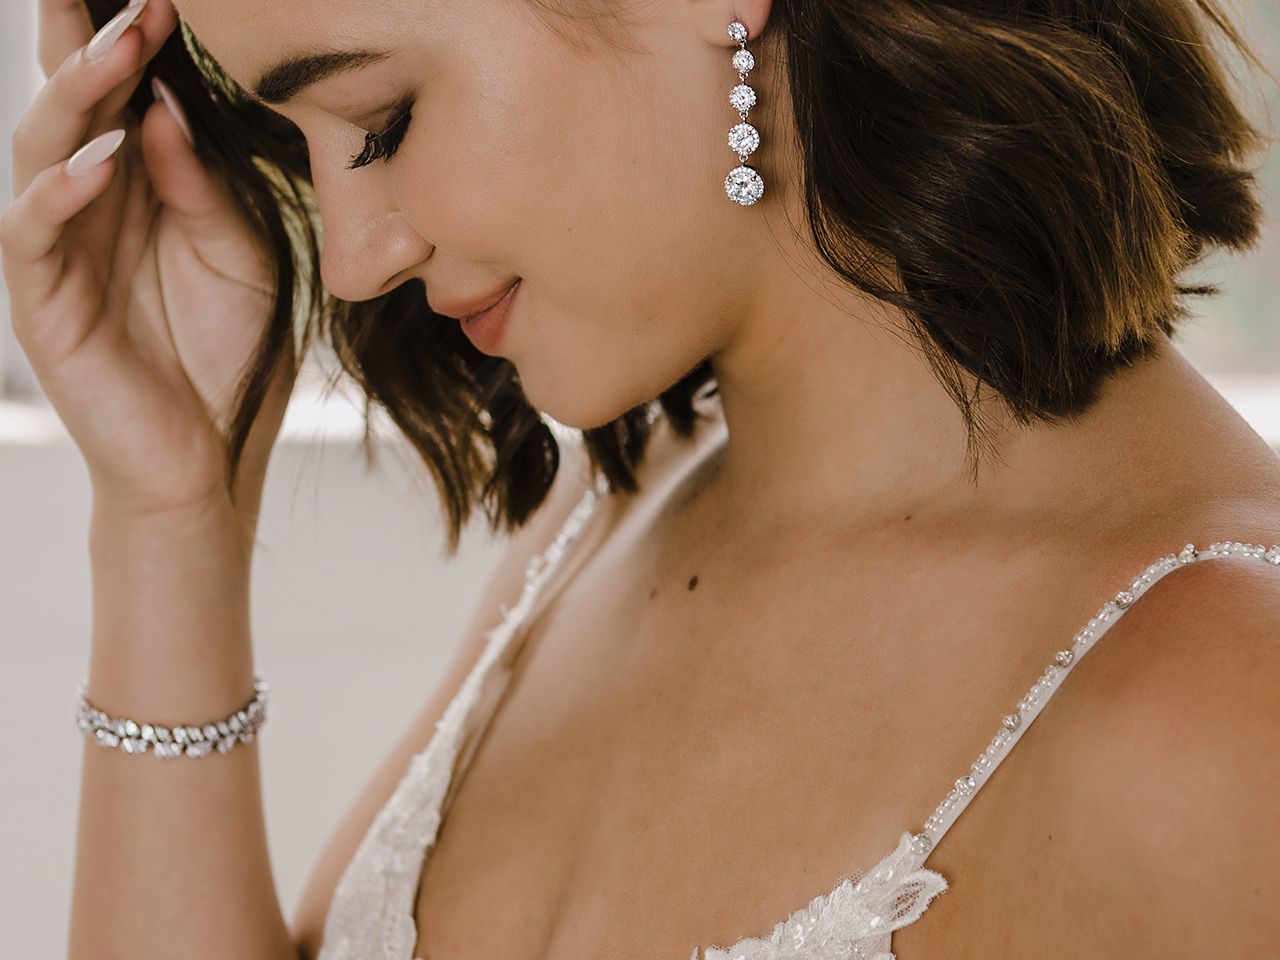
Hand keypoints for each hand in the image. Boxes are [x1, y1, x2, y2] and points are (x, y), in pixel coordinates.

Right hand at [1, 0, 296, 516]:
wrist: (209, 455)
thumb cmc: (228, 350)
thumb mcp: (240, 254)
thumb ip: (201, 183)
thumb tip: (165, 104)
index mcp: (137, 187)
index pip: (122, 97)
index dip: (132, 40)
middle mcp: (88, 204)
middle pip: (72, 104)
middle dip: (91, 39)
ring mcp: (58, 248)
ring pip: (43, 150)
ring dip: (80, 96)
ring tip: (121, 47)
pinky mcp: (42, 299)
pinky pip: (33, 232)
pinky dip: (62, 192)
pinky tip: (101, 161)